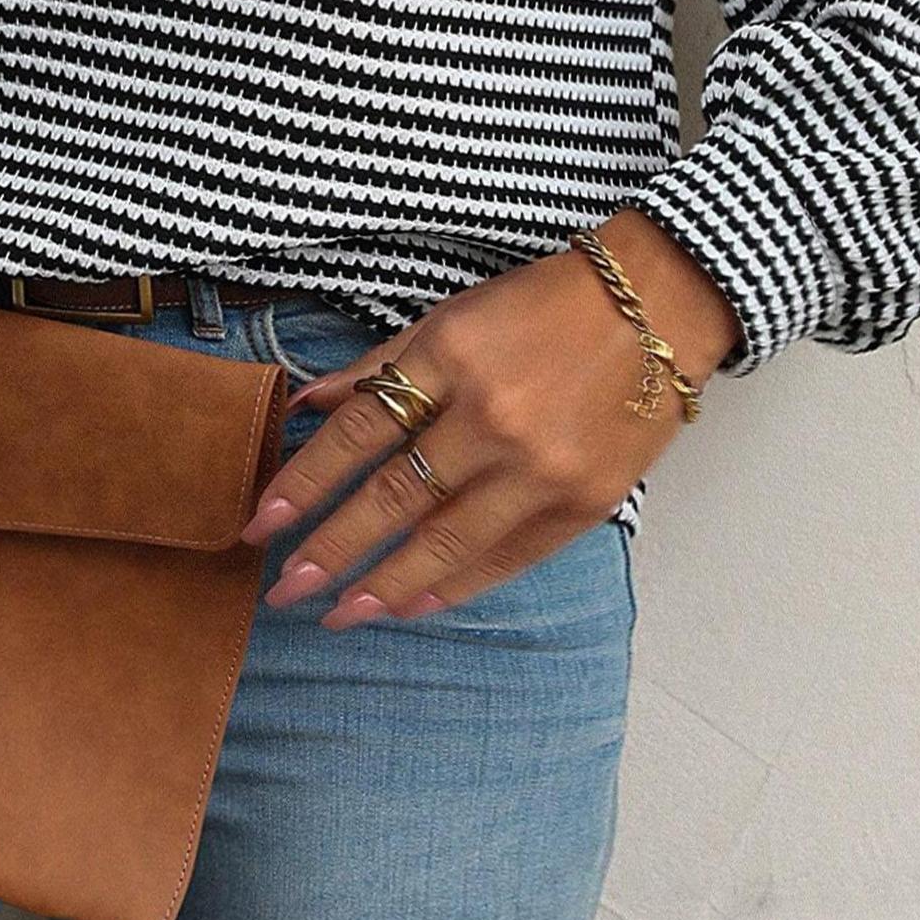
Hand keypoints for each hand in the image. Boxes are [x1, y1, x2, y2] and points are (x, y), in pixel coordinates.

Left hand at [241, 211, 740, 626]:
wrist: (659, 308)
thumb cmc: (546, 305)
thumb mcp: (453, 315)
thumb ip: (380, 366)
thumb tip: (305, 405)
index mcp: (451, 356)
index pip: (359, 432)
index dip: (304, 482)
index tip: (261, 523)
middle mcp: (491, 416)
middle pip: (392, 496)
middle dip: (330, 549)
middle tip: (283, 589)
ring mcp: (540, 467)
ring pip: (445, 542)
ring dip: (383, 586)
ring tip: (338, 614)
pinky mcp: (583, 503)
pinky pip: (506, 559)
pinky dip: (455, 587)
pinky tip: (411, 606)